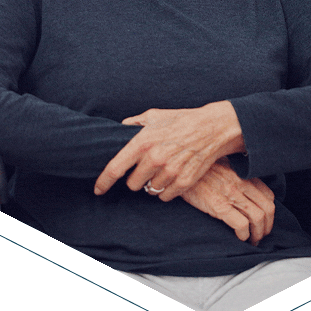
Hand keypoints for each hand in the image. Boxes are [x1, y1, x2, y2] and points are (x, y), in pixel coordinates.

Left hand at [94, 102, 245, 200]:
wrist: (212, 127)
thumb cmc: (181, 120)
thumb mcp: (154, 115)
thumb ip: (133, 123)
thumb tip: (119, 129)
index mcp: (143, 142)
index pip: (115, 168)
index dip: (103, 182)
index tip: (98, 189)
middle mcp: (155, 158)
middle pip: (133, 184)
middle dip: (136, 178)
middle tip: (147, 167)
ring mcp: (170, 171)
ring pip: (149, 191)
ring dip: (152, 183)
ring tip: (162, 170)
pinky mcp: (184, 181)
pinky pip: (165, 195)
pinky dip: (166, 189)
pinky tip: (172, 176)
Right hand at [180, 159, 274, 245]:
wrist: (178, 170)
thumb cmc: (199, 171)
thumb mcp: (221, 166)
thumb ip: (235, 176)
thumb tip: (245, 190)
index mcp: (242, 174)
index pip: (268, 195)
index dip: (269, 211)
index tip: (265, 221)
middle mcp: (240, 183)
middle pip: (267, 208)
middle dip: (267, 226)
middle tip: (261, 235)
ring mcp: (230, 194)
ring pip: (258, 218)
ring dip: (258, 234)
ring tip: (252, 241)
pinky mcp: (218, 205)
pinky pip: (241, 225)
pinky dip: (244, 235)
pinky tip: (240, 238)